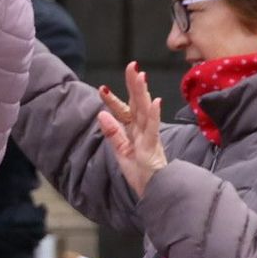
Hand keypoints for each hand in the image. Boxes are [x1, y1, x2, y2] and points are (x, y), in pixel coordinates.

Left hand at [97, 62, 167, 197]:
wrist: (156, 192)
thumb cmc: (141, 173)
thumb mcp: (121, 153)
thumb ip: (113, 134)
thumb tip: (100, 114)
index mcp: (133, 131)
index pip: (122, 111)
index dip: (112, 99)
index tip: (101, 88)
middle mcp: (141, 130)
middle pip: (136, 103)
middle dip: (133, 84)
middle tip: (132, 65)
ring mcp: (148, 137)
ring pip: (144, 111)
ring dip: (142, 93)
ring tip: (140, 76)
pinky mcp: (153, 147)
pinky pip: (152, 129)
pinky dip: (153, 115)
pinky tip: (154, 101)